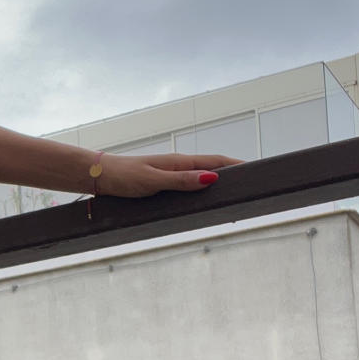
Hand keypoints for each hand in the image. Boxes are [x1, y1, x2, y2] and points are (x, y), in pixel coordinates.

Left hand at [101, 152, 245, 199]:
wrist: (100, 176)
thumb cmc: (123, 176)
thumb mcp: (153, 180)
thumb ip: (182, 180)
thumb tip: (212, 178)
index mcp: (180, 162)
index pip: (218, 161)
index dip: (238, 165)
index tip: (259, 171)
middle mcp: (179, 165)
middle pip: (213, 169)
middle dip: (234, 175)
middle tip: (252, 186)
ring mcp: (171, 174)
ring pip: (201, 177)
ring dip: (218, 183)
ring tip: (235, 194)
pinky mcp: (162, 183)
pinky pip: (189, 185)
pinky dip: (201, 189)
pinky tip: (204, 198)